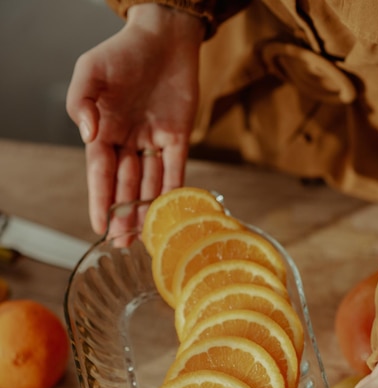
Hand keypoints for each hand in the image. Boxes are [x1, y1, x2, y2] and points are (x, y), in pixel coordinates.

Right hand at [66, 4, 203, 233]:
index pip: (100, 173)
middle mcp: (128, 142)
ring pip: (149, 183)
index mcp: (104, 131)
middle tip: (122, 243)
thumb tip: (89, 136)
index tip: (99, 226)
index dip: (100, 200)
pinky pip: (176, 169)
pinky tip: (170, 212)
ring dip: (146, 210)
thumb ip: (81, 103)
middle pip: (125, 185)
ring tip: (143, 236)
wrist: (163, 36)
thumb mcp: (90, 71)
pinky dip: (174, 190)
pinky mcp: (178, 138)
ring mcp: (154, 142)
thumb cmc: (122, 51)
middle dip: (123, 214)